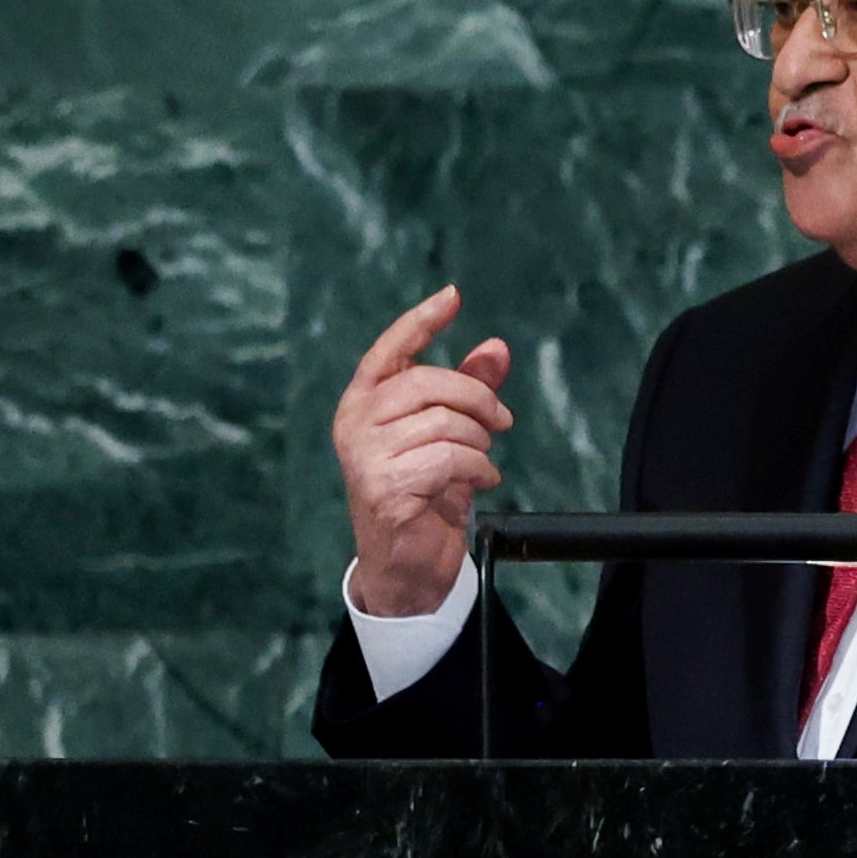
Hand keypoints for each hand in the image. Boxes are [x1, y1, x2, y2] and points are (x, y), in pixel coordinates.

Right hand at [333, 285, 513, 619]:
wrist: (406, 562)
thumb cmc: (424, 490)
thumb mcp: (449, 433)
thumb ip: (468, 390)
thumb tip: (497, 347)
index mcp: (362, 401)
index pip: (389, 349)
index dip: (421, 321)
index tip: (453, 295)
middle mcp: (354, 423)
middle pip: (429, 384)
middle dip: (477, 398)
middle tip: (502, 421)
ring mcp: (364, 457)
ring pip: (445, 423)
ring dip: (479, 442)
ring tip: (480, 461)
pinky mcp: (384, 488)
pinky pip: (450, 459)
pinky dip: (479, 468)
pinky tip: (481, 481)